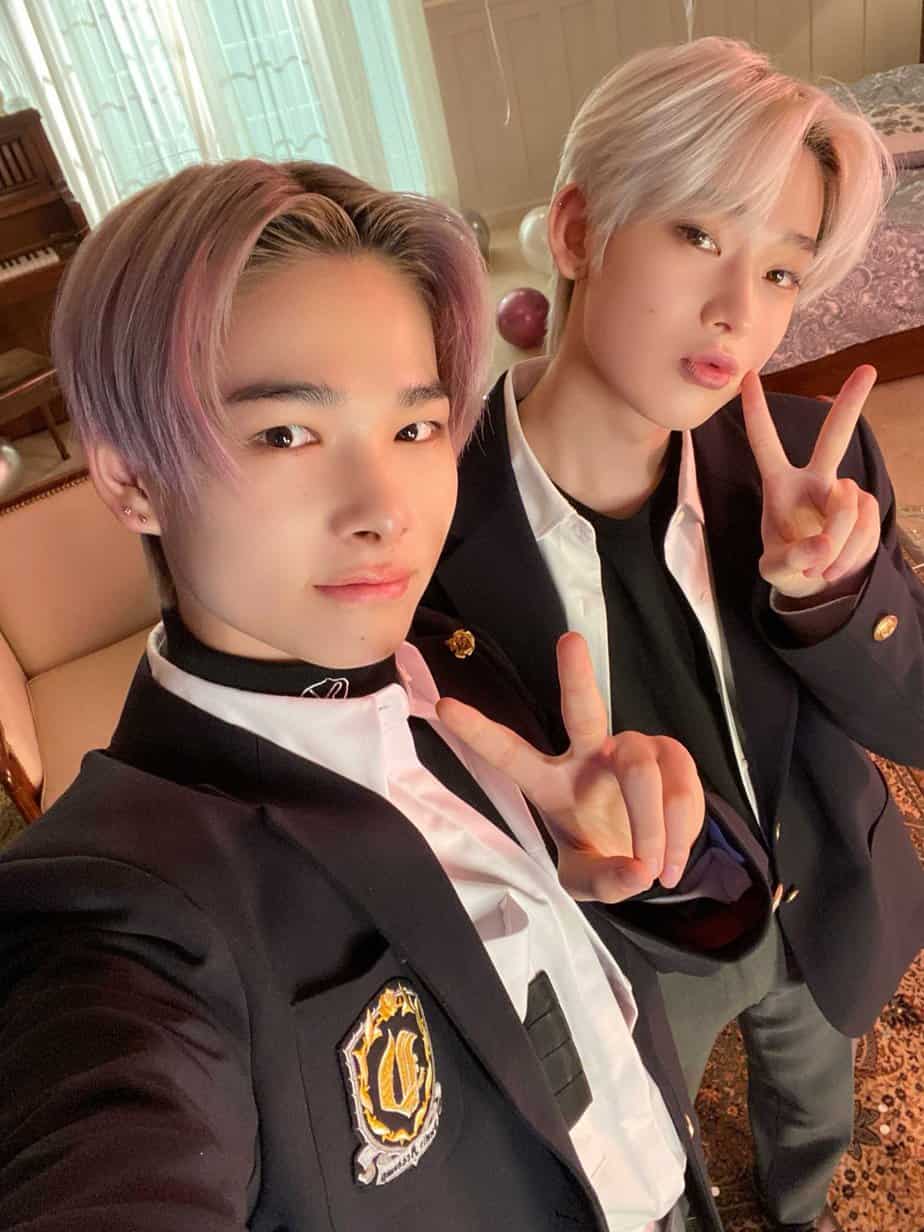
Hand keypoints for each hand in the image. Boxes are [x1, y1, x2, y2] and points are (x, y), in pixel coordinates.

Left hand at [435, 632, 704, 901]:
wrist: (649, 858)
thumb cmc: (602, 856)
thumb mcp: (588, 881)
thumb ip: (605, 881)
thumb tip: (636, 873)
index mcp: (549, 783)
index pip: (509, 752)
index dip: (478, 732)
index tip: (444, 708)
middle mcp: (587, 755)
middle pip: (582, 710)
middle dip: (575, 676)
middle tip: (569, 642)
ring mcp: (631, 749)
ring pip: (642, 769)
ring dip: (654, 825)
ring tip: (656, 870)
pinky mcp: (670, 754)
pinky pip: (680, 785)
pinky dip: (681, 829)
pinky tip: (673, 859)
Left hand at [741, 366, 880, 599]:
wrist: (817, 584)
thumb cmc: (787, 566)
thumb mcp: (776, 569)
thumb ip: (792, 559)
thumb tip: (821, 547)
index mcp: (778, 485)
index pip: (765, 444)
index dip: (757, 412)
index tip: (747, 376)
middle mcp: (813, 480)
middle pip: (833, 438)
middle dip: (850, 404)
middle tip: (867, 369)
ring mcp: (842, 493)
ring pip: (849, 507)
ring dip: (839, 543)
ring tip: (822, 567)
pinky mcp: (866, 510)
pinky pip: (866, 525)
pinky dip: (853, 552)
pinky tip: (838, 565)